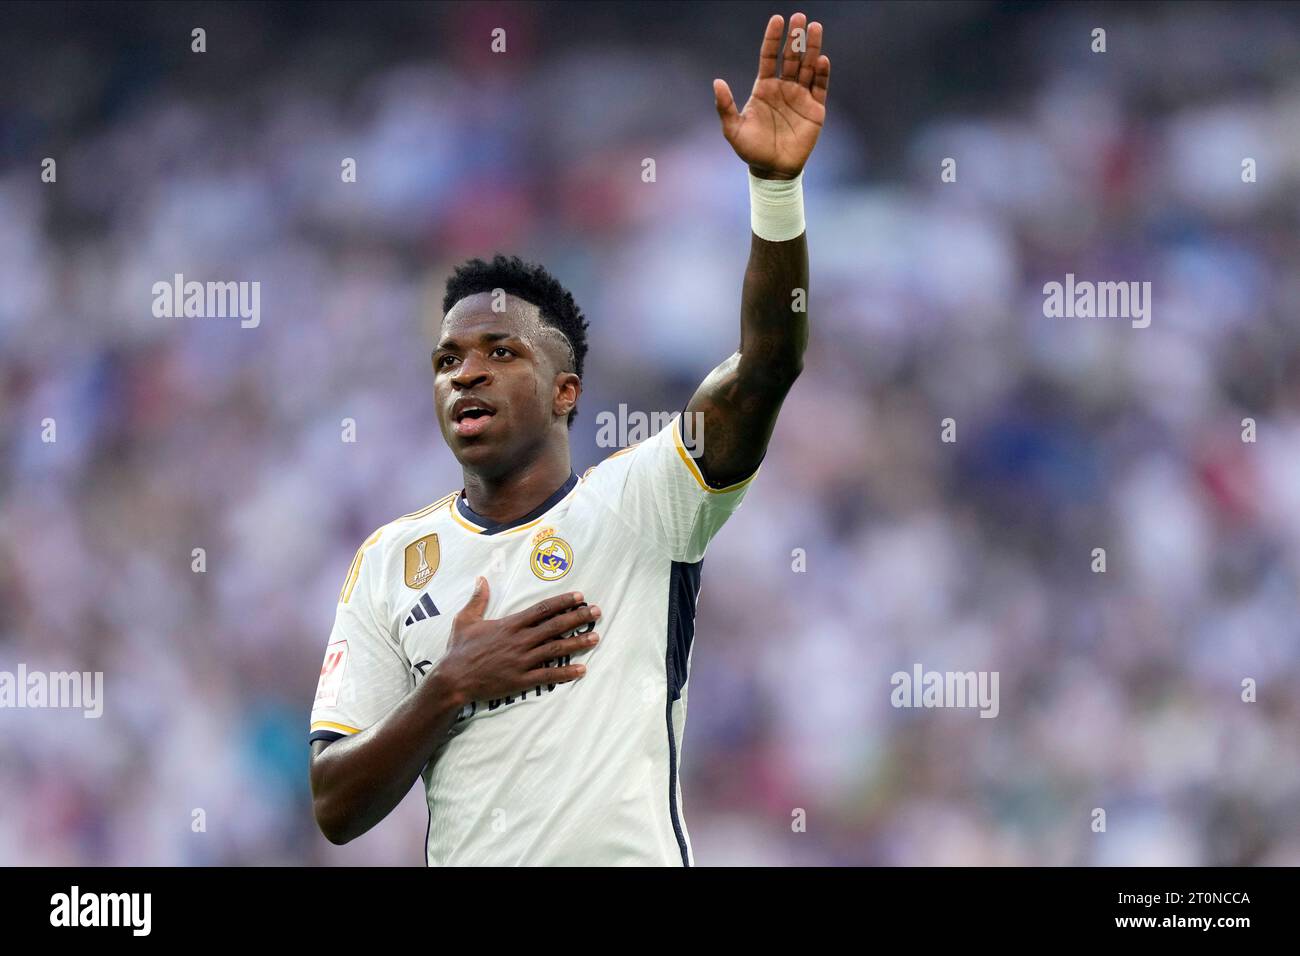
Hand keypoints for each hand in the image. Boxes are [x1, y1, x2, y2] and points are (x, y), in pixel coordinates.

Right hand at [436, 578, 599, 704]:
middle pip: (555, 626)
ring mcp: (522, 661)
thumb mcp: (465, 620)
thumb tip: (481, 579)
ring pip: (556, 649)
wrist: (452, 679)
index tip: (580, 597)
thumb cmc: (459, 650)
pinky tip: (582, 670)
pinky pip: (548, 676)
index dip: (563, 602)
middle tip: (597, 612)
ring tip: (596, 637)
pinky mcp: (521, 680)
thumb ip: (478, 600)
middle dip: (578, 618)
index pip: (542, 609)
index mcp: (510, 625)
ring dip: (578, 643)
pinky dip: (565, 673)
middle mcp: (520, 640)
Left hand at [713, 12, 829, 179]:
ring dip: (811, 48)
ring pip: (808, 67)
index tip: (777, 20)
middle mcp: (784, 88)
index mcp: (764, 88)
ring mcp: (800, 97)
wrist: (772, 171)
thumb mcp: (733, 129)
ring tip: (815, 27)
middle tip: (800, 17)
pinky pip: (820, 87)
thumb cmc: (751, 150)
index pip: (769, 56)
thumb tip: (717, 82)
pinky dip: (821, 73)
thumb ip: (725, 106)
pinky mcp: (815, 109)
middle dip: (795, 37)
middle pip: (791, 57)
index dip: (772, 39)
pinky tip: (821, 59)